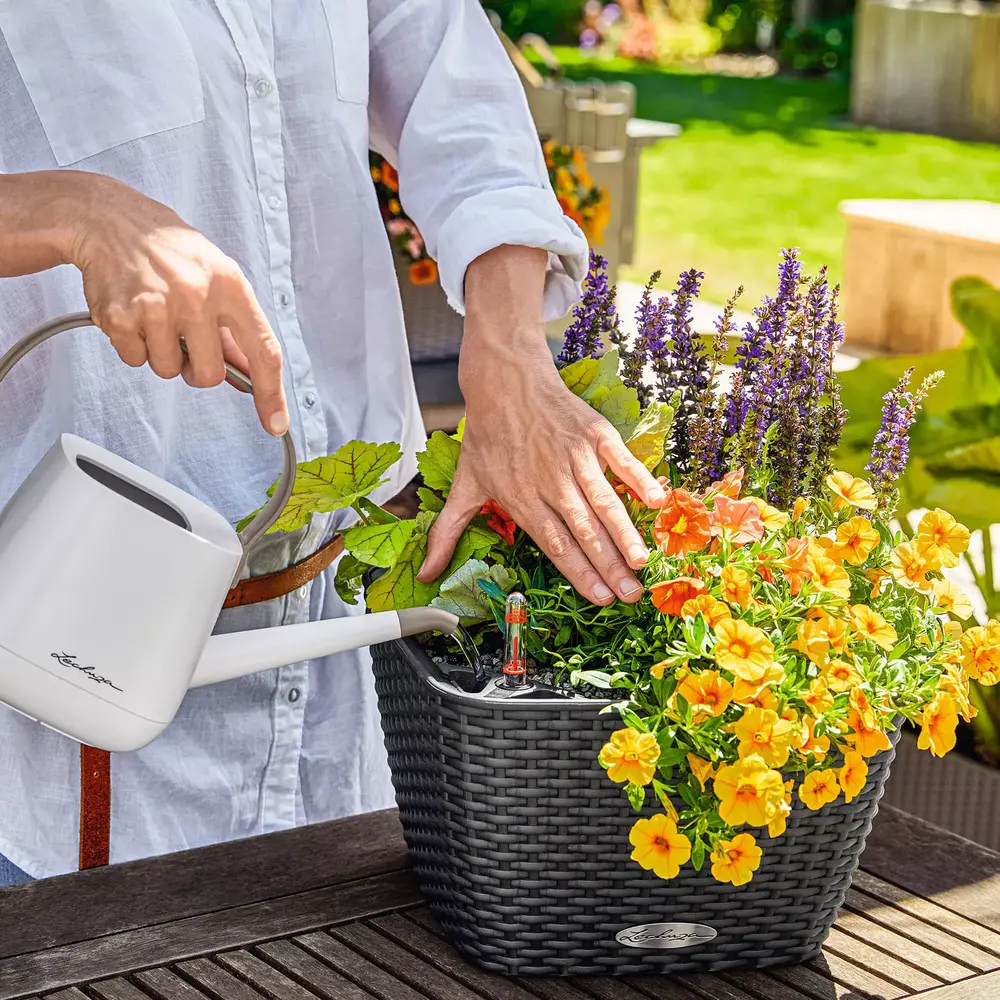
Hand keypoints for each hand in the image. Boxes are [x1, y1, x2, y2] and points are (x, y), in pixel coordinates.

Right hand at [62, 172, 287, 433]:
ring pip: (169, 371)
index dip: (271, 393)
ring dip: (163, 353)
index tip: (275, 423)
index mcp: (230, 285)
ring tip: (156, 316)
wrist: (108, 219)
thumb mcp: (217, 277)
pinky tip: (133, 313)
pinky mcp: (120, 316)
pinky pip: (135, 360)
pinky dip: (133, 345)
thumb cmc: (169, 250)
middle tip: (186, 340)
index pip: (263, 350)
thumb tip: (250, 374)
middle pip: (209, 375)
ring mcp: (156, 306)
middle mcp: (196, 295)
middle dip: (197, 369)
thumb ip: (235, 327)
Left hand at [419, 349, 664, 604]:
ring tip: (641, 562)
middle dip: (609, 567)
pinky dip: (638, 479)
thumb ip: (447, 533)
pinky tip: (657, 501)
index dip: (578, 573)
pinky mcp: (594, 434)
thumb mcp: (464, 485)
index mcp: (521, 498)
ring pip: (603, 502)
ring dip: (624, 534)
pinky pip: (621, 460)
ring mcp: (575, 456)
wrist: (503, 379)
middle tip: (630, 595)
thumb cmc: (486, 435)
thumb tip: (425, 573)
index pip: (555, 545)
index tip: (599, 599)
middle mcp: (550, 481)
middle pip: (583, 531)